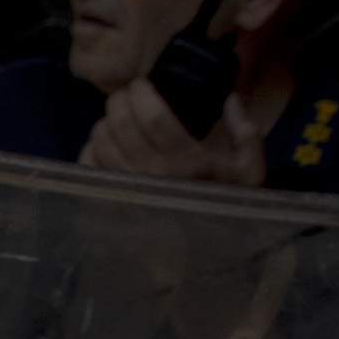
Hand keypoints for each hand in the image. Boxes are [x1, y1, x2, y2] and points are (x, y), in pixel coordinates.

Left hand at [77, 75, 265, 189]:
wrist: (204, 253)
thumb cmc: (225, 206)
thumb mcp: (250, 170)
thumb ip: (245, 132)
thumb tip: (230, 99)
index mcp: (189, 162)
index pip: (155, 115)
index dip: (142, 92)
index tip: (140, 84)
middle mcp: (155, 176)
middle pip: (122, 124)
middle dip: (118, 101)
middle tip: (123, 97)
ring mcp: (130, 192)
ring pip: (101, 143)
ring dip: (103, 123)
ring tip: (112, 120)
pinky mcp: (111, 205)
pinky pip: (89, 169)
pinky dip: (89, 151)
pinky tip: (100, 146)